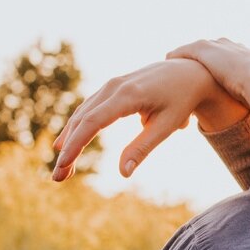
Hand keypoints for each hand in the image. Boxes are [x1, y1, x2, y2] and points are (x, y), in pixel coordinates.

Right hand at [51, 59, 249, 181]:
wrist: (191, 72)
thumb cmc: (182, 100)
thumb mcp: (166, 126)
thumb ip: (143, 148)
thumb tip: (123, 174)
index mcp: (128, 96)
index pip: (92, 122)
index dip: (75, 145)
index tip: (63, 166)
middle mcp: (114, 87)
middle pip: (82, 120)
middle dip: (68, 149)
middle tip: (58, 177)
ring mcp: (112, 85)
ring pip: (82, 114)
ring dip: (69, 139)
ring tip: (62, 167)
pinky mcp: (113, 87)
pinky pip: (90, 108)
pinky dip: (78, 127)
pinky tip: (69, 142)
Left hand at [166, 36, 249, 118]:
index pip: (236, 56)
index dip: (226, 64)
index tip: (219, 72)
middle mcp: (236, 48)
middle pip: (217, 48)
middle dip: (206, 55)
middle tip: (195, 66)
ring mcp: (221, 48)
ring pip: (199, 48)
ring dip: (189, 54)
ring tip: (176, 63)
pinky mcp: (206, 51)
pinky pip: (186, 50)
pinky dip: (177, 54)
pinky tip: (169, 60)